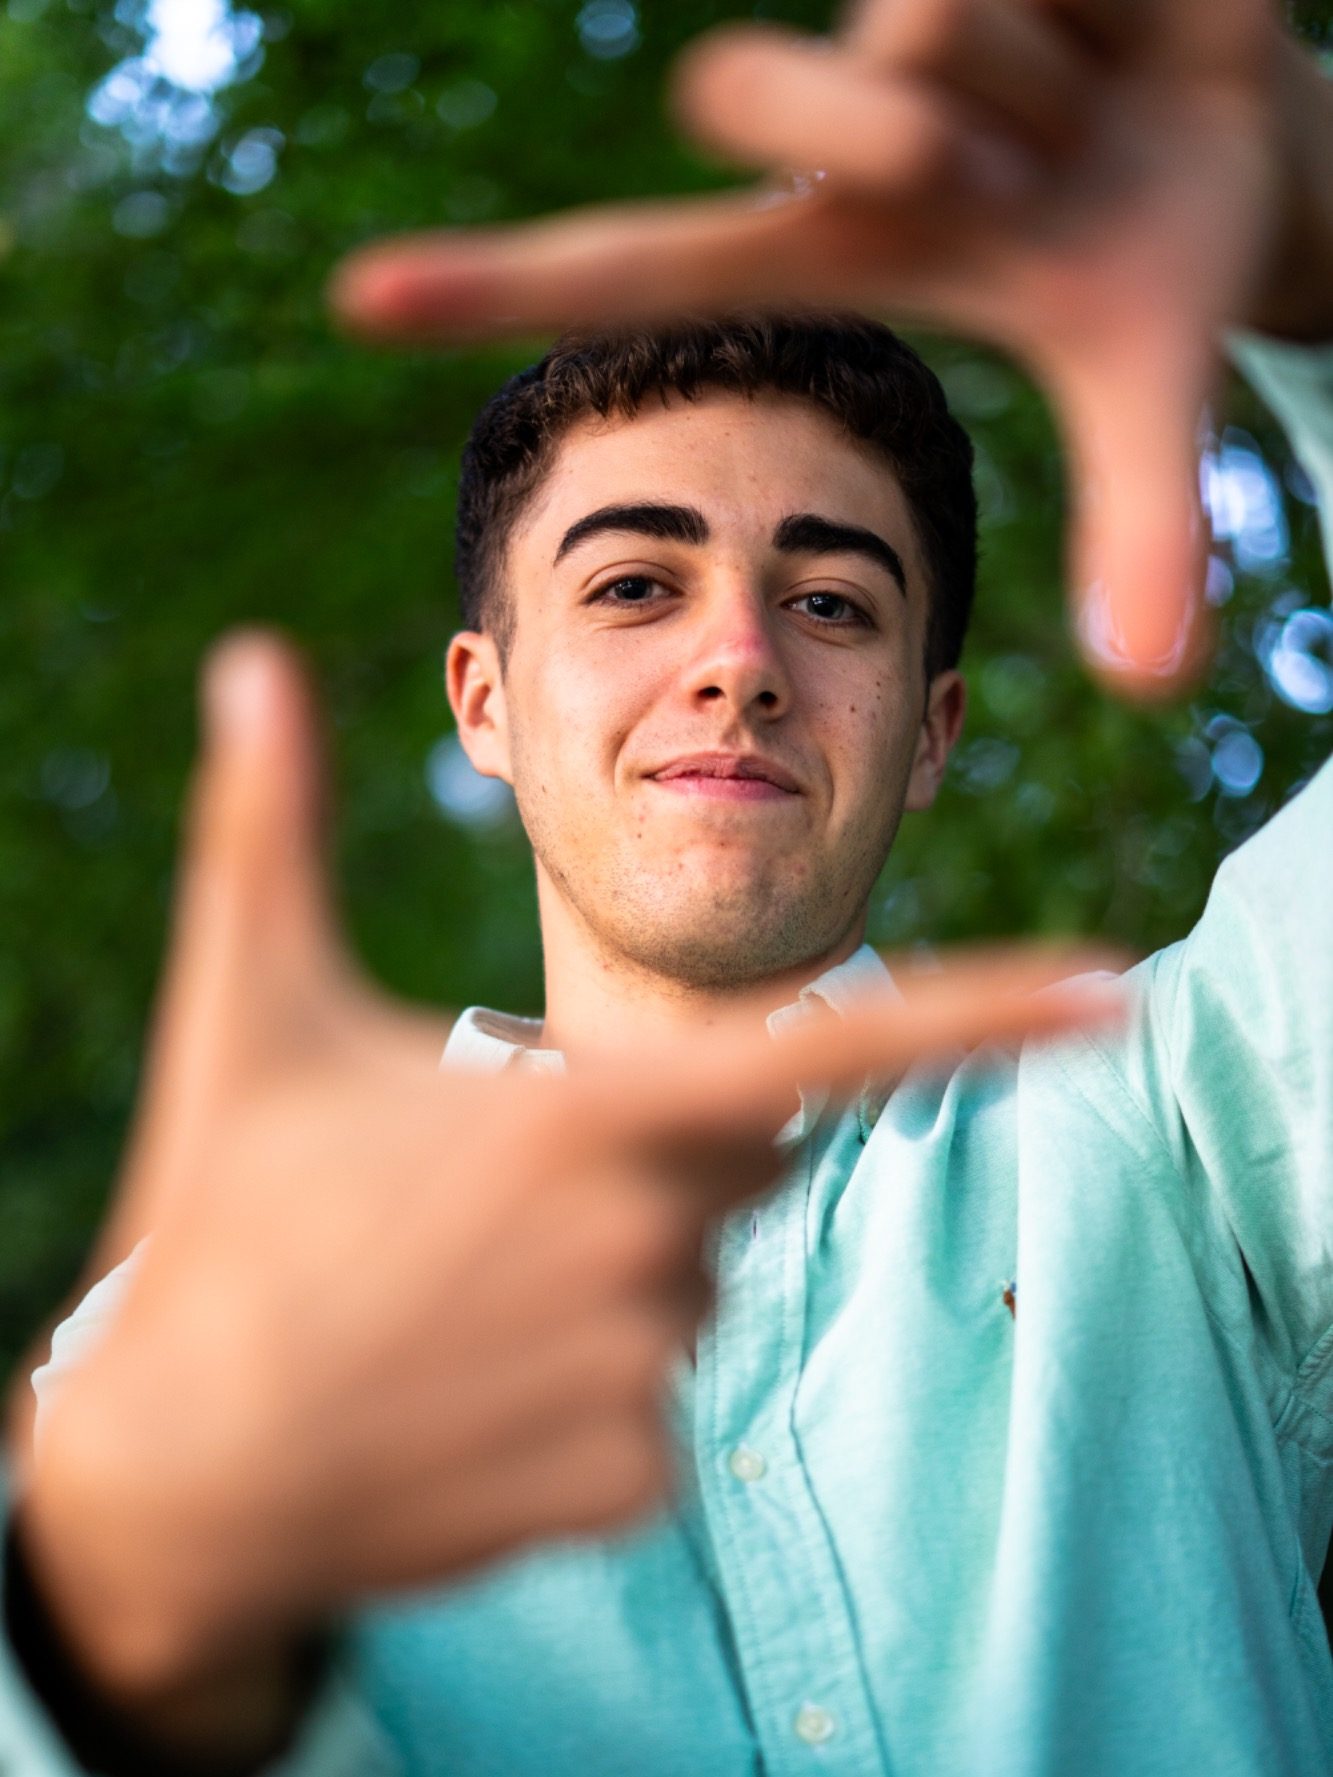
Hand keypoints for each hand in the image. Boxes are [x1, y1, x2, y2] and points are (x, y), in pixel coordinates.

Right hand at [6, 633, 1118, 1755]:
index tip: (1102, 991)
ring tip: (456, 1296)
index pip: (823, 1054)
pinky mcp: (627, 1485)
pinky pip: (660, 1405)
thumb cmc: (220, 1218)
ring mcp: (639, 1375)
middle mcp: (641, 1244)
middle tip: (490, 1188)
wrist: (181, 1474)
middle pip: (740, 1163)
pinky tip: (469, 1390)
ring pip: (692, 1285)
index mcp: (583, 1115)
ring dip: (608, 1275)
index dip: (978, 1015)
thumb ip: (269, 832)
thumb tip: (249, 660)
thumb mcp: (244, 1014)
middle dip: (653, 1152)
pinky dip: (586, 1388)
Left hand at [331, 0, 1330, 698]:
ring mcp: (872, 20)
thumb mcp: (1146, 378)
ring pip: (904, 32)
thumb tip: (1159, 684)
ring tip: (1084, 111)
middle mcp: (824, 135)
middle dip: (888, 143)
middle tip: (1016, 180)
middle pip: (731, 91)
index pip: (636, 270)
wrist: (1257, 123)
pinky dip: (1096, 8)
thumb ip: (1141, 520)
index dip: (500, 288)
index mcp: (830, 248)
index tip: (361, 303)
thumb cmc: (1163, 251)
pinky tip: (1118, 28)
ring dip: (1027, 92)